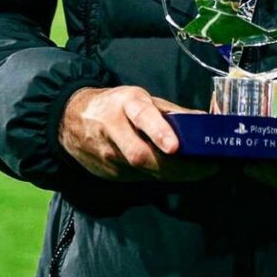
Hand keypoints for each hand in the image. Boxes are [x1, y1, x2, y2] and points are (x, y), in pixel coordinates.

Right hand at [58, 85, 216, 182]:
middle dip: (175, 166)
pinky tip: (175, 174)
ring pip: (142, 171)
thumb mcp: (141, 98)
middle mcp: (114, 130)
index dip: (158, 131)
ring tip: (199, 172)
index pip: (142, 117)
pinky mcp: (107, 173)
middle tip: (205, 168)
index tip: (175, 147)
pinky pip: (137, 178)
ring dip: (172, 174)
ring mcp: (107, 155)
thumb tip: (205, 121)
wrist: (71, 119)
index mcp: (126, 103)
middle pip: (141, 154)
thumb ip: (171, 111)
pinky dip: (158, 176)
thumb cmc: (116, 105)